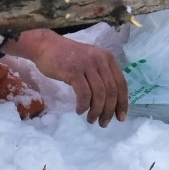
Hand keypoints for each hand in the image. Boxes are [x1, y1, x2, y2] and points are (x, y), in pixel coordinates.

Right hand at [1, 29, 128, 125]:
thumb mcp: (90, 61)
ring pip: (99, 94)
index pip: (121, 83)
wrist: (46, 46)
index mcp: (108, 58)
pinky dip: (83, 105)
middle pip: (111, 91)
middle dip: (109, 111)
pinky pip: (84, 94)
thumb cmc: (67, 57)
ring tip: (91, 120)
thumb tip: (111, 102)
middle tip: (103, 123)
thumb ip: (101, 75)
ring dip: (96, 111)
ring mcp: (87, 64)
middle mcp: (100, 60)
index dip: (123, 103)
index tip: (120, 118)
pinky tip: (80, 111)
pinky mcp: (74, 71)